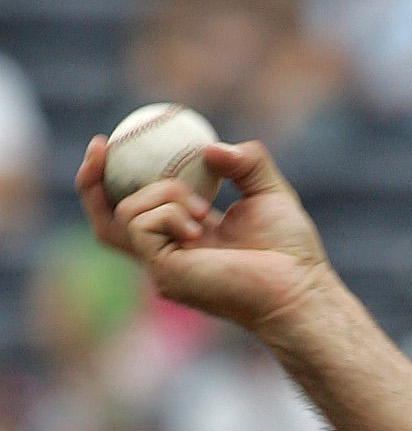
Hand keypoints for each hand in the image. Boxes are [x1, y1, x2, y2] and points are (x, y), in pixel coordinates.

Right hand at [76, 136, 333, 342]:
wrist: (300, 288)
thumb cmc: (292, 253)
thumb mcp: (269, 191)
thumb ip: (245, 162)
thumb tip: (209, 150)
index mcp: (186, 239)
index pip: (136, 213)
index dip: (115, 179)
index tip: (112, 142)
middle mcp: (168, 256)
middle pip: (105, 222)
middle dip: (91, 182)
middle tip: (101, 144)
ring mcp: (163, 268)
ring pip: (124, 214)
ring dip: (160, 194)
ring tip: (204, 209)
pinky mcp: (165, 273)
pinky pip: (140, 224)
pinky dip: (167, 210)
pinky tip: (202, 223)